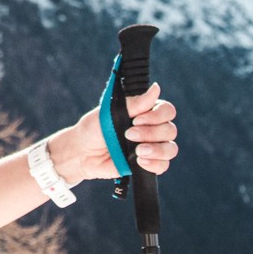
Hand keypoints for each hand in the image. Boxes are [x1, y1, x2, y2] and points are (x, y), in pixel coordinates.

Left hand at [55, 83, 178, 183]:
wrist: (81, 153)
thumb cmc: (93, 128)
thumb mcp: (110, 112)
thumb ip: (135, 103)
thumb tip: (156, 88)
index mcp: (144, 112)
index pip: (167, 110)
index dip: (156, 116)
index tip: (136, 119)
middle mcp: (152, 129)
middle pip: (170, 130)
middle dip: (150, 133)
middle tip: (128, 135)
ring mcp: (151, 147)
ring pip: (171, 148)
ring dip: (156, 150)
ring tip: (137, 152)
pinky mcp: (147, 164)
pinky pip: (163, 165)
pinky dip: (154, 164)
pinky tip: (139, 161)